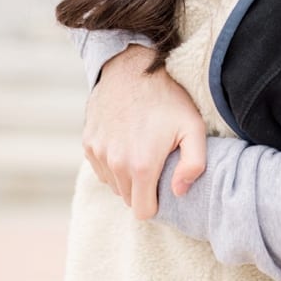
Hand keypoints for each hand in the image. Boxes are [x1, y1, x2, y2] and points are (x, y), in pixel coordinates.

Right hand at [83, 45, 206, 219]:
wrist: (133, 69)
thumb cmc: (169, 98)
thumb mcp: (193, 127)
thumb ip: (193, 164)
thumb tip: (179, 192)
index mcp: (141, 165)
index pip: (143, 211)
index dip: (157, 203)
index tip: (165, 188)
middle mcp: (115, 163)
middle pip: (128, 198)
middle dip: (143, 189)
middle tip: (159, 165)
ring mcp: (98, 153)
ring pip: (113, 184)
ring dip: (127, 177)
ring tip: (144, 151)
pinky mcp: (87, 143)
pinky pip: (101, 168)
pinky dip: (113, 163)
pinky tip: (128, 142)